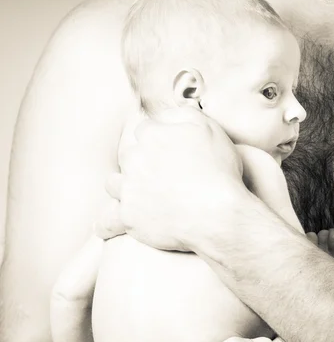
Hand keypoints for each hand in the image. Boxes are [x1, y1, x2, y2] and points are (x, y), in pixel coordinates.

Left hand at [101, 107, 246, 250]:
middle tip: (161, 178)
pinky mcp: (128, 218)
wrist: (219, 215)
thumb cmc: (219, 173)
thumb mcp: (210, 130)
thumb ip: (183, 115)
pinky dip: (108, 223)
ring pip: (114, 184)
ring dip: (124, 188)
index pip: (145, 132)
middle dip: (141, 164)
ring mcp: (129, 190)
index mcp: (152, 136)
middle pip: (128, 157)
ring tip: (138, 197)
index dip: (159, 143)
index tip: (170, 155)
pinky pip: (107, 220)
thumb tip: (165, 116)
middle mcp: (134, 159)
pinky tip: (107, 227)